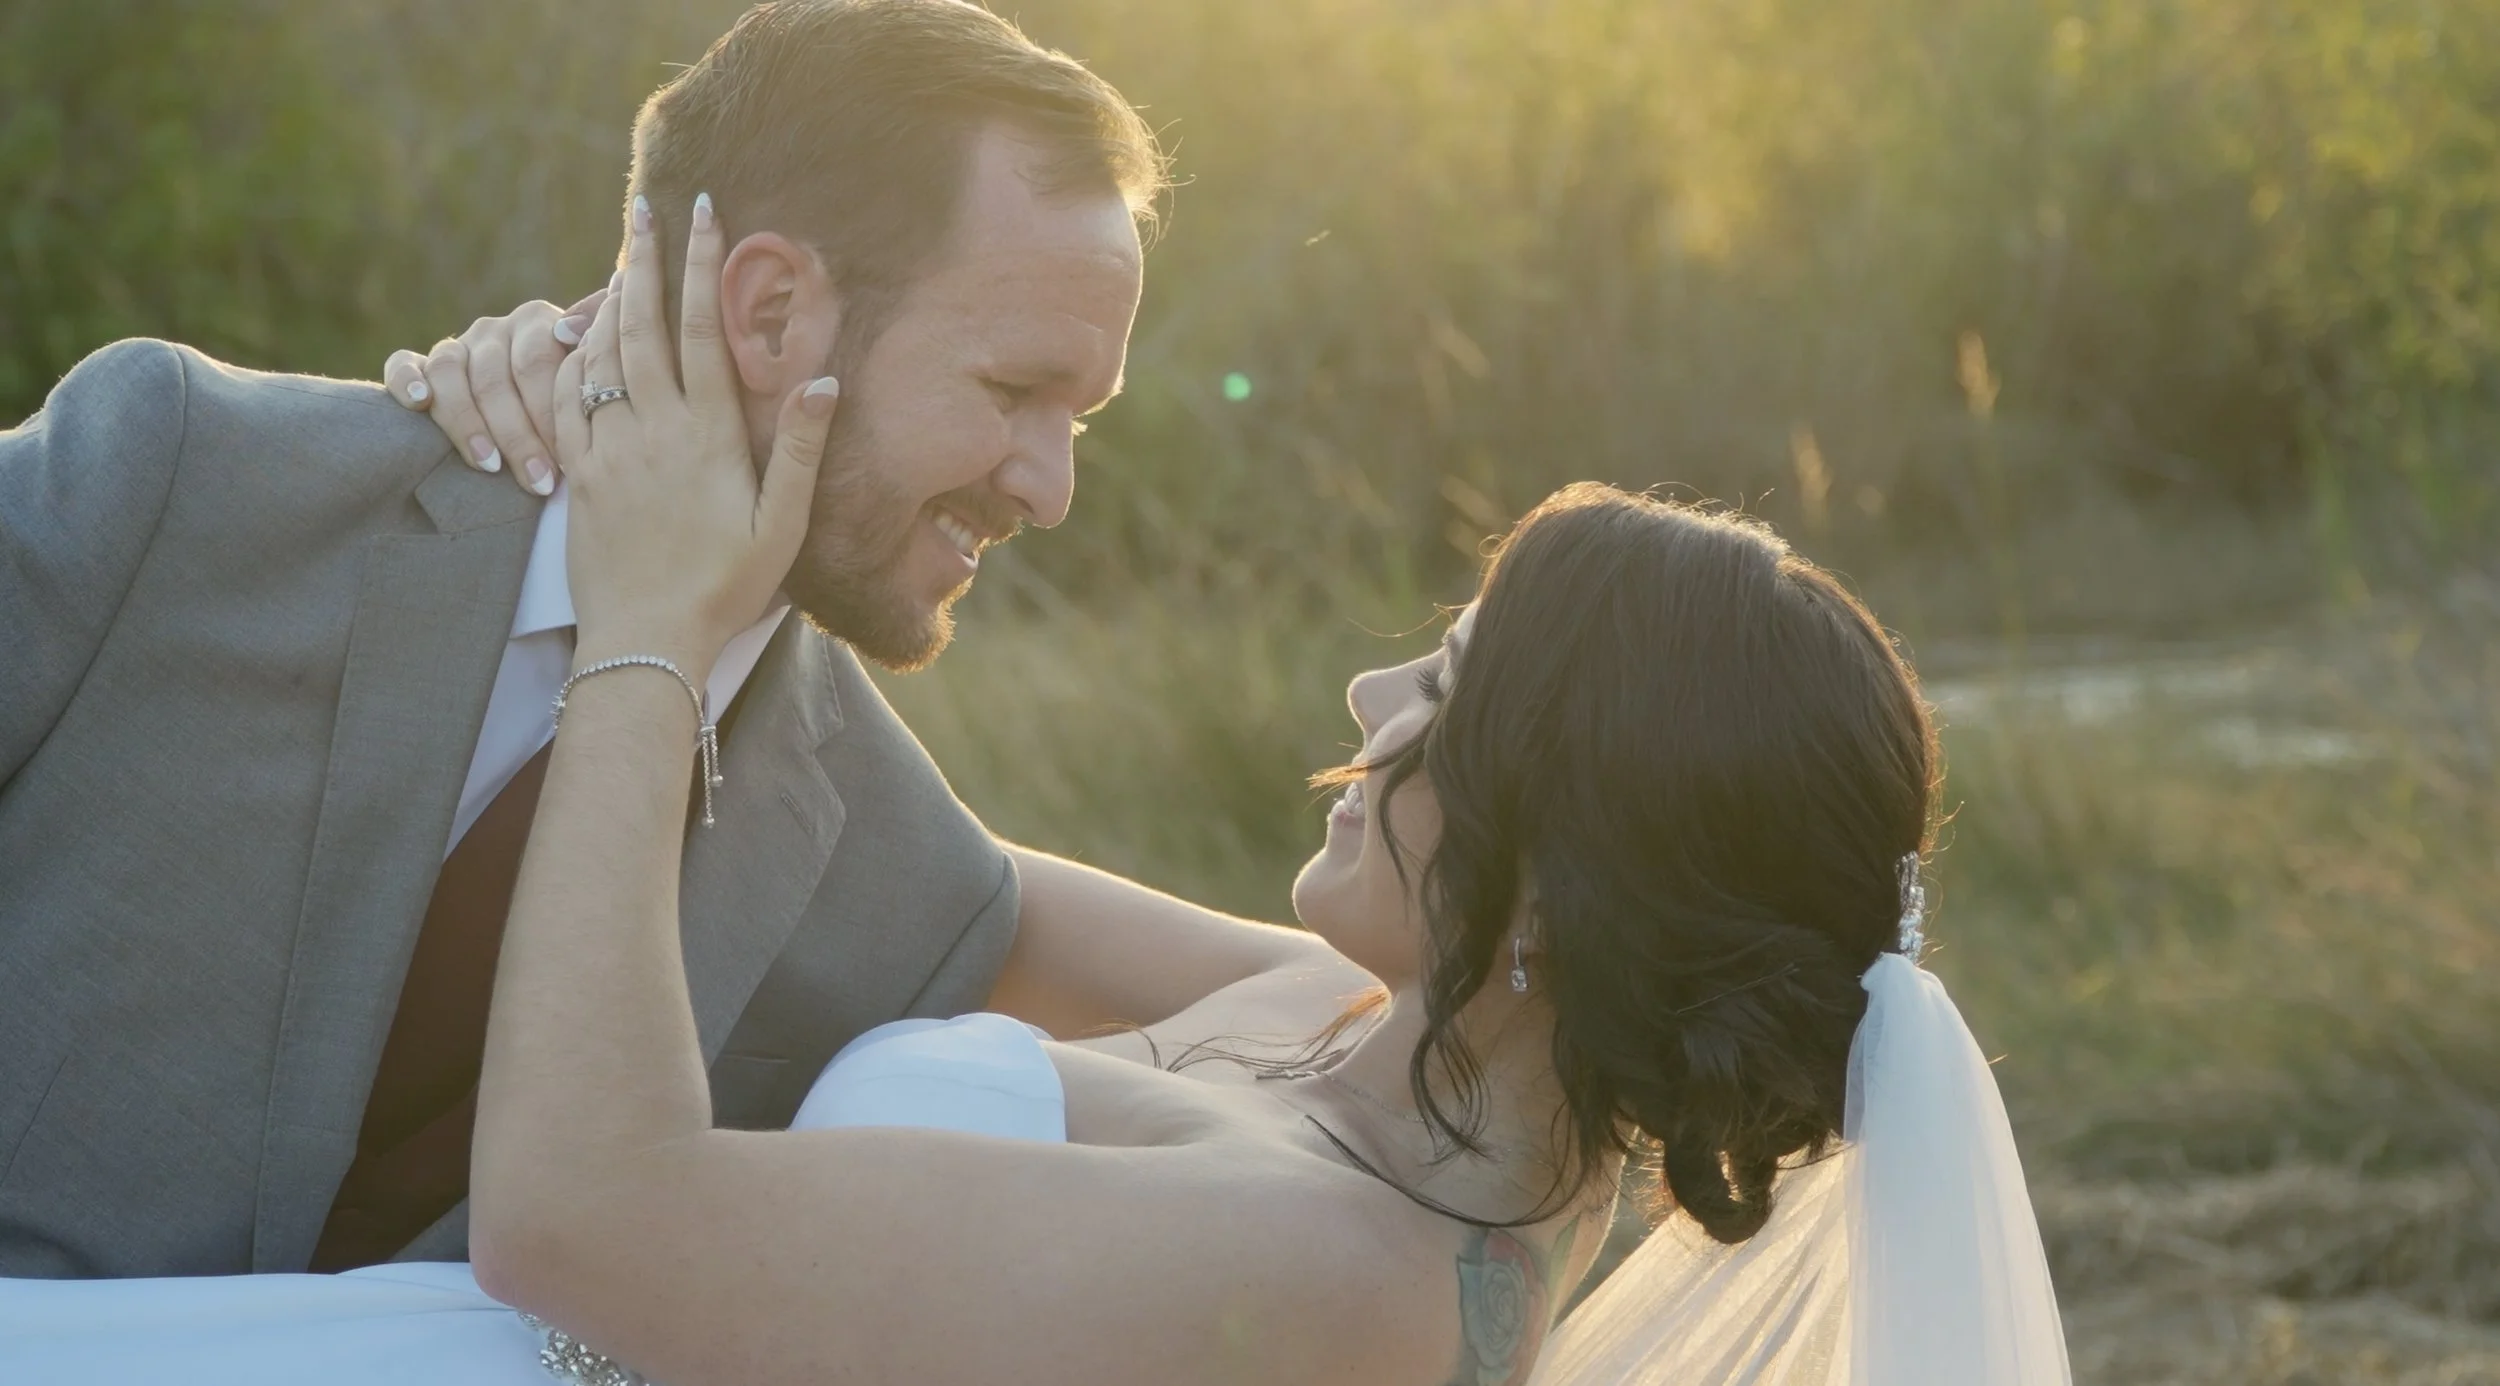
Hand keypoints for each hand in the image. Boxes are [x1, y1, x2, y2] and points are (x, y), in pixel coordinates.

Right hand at [383, 284, 611, 494]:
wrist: (533, 421)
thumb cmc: (576, 407)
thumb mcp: (596, 381)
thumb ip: (601, 354)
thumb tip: (597, 321)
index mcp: (539, 323)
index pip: (539, 362)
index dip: (551, 412)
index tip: (569, 460)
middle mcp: (496, 329)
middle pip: (498, 376)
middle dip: (520, 434)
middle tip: (541, 481)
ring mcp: (456, 346)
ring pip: (451, 375)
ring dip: (469, 423)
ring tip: (491, 466)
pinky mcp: (419, 366)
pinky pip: (403, 365)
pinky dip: (409, 381)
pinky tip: (421, 404)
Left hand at [553, 191, 836, 680]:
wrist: (646, 641)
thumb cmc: (725, 588)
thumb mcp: (781, 525)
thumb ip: (799, 449)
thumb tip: (823, 379)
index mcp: (708, 436)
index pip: (704, 330)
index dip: (703, 265)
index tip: (703, 212)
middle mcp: (653, 430)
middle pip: (643, 324)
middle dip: (645, 260)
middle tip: (643, 210)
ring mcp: (608, 449)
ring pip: (602, 353)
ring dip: (610, 300)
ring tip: (620, 260)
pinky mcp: (576, 472)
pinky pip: (567, 398)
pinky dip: (575, 356)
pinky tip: (582, 338)